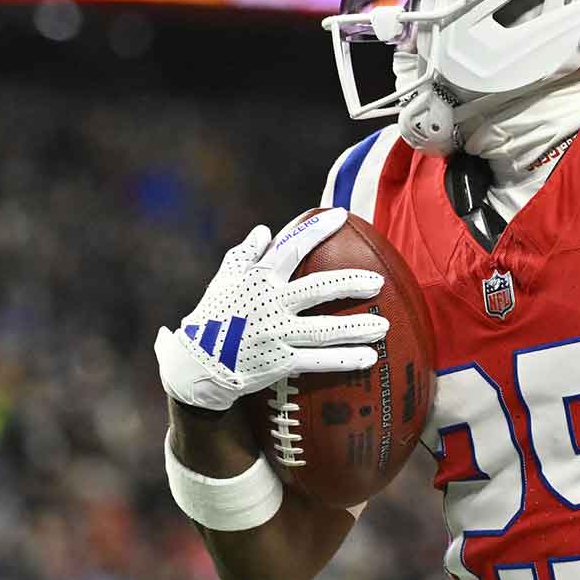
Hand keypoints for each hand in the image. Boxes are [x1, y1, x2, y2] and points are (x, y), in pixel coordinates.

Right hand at [154, 208, 387, 410]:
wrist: (195, 365)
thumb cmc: (212, 318)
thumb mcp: (224, 280)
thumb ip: (245, 254)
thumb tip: (265, 230)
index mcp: (259, 280)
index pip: (292, 247)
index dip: (317, 229)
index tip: (341, 214)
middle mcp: (270, 305)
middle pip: (317, 289)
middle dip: (349, 283)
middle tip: (378, 282)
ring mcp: (276, 334)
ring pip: (324, 329)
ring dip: (356, 328)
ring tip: (383, 325)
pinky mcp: (279, 362)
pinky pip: (318, 361)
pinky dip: (344, 360)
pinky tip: (369, 358)